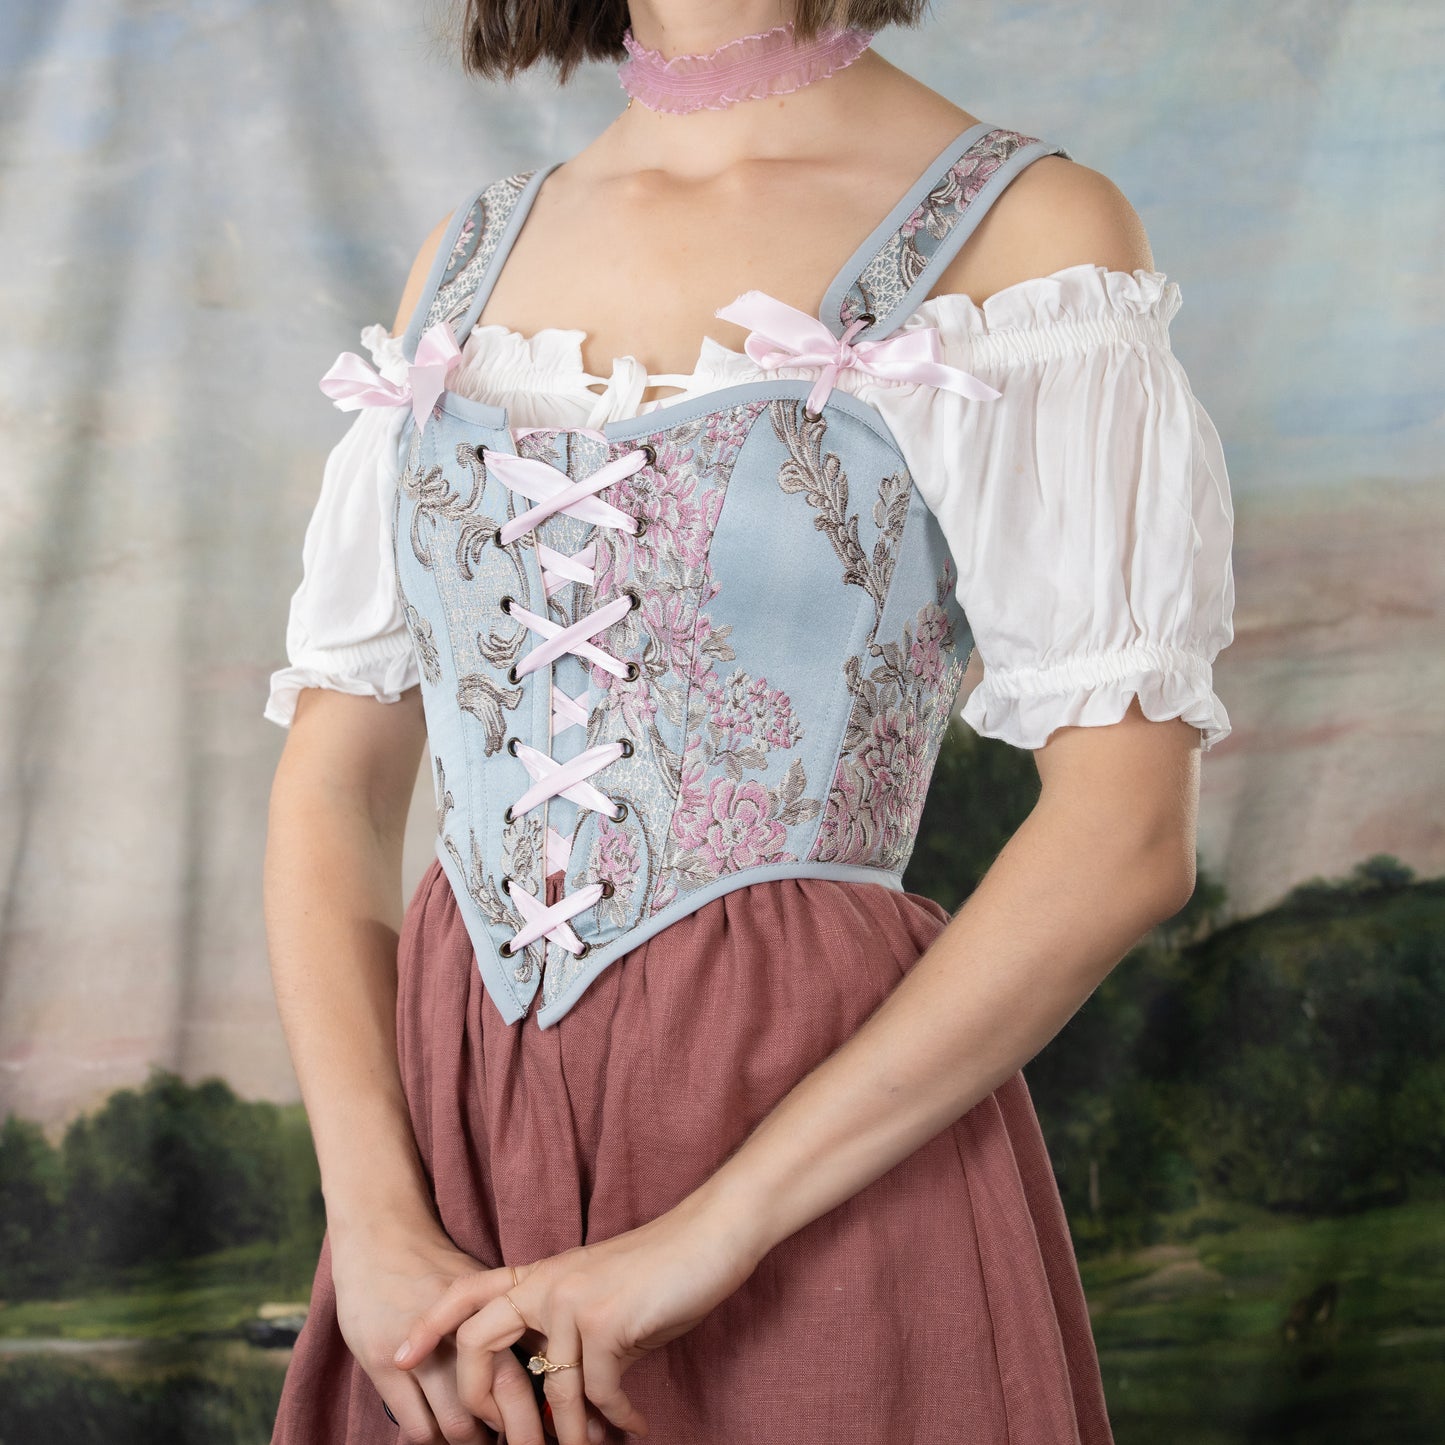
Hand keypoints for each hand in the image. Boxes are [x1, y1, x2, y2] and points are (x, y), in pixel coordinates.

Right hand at [328, 1221, 549, 1442]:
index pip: (532, 1365)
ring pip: (460, 1421)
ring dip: (474, 1442)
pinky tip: (441, 1438)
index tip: (556, 1432)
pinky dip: (435, 1441)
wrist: (380, 1236)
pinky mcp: (383, 1363)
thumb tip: (552, 1363)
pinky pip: (418, 1425)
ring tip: (480, 1444)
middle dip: (522, 1434)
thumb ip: (511, 1320)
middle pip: (506, 1395)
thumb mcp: (479, 1284)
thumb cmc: (434, 1265)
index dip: (547, 1407)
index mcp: (494, 1303)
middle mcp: (463, 1324)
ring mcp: (422, 1346)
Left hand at [391, 1191, 762, 1444]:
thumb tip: (554, 1394)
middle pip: (480, 1341)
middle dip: (480, 1400)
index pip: (468, 1291)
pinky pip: (597, 1395)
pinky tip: (634, 1424)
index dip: (431, 1323)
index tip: (399, 1357)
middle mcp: (547, 1283)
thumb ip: (567, 1334)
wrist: (710, 1236)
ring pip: (551, 1391)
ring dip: (575, 1434)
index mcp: (541, 1274)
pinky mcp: (605, 1323)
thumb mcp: (601, 1298)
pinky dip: (618, 1418)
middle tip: (501, 1438)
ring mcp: (573, 1301)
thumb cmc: (662, 1269)